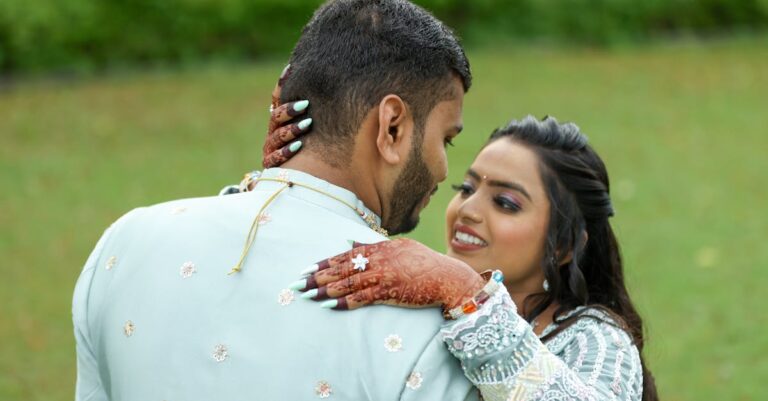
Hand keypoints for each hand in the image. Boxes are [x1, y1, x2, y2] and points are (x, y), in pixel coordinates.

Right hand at [262, 64, 312, 168]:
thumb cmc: (309, 145)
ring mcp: (271, 148)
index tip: (290, 71)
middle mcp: (273, 132)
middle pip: (276, 118)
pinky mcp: (271, 165)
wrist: (295, 176)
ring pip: (277, 137)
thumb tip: (317, 79)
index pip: (277, 98)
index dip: (281, 84)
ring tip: (307, 124)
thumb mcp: (309, 124)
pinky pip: (275, 159)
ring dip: (291, 129)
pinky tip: (298, 146)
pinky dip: (286, 152)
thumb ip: (314, 106)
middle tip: (305, 104)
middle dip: (289, 110)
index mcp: (280, 119)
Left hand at [291, 239, 485, 311]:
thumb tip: (352, 242)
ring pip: (348, 283)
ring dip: (326, 290)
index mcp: (381, 248)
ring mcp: (384, 277)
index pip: (347, 254)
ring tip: (308, 295)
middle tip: (299, 283)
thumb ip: (376, 246)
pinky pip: (361, 298)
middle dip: (318, 276)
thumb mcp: (401, 247)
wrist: (447, 277)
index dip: (326, 262)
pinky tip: (329, 306)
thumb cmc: (426, 263)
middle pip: (343, 268)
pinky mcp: (389, 293)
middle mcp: (379, 260)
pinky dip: (344, 302)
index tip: (308, 268)